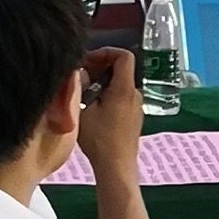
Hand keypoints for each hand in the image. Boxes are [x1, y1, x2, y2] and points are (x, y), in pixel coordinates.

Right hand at [77, 45, 147, 178]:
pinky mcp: (134, 117)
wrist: (116, 167)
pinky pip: (121, 97)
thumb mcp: (83, 110)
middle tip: (81, 76)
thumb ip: (82, 87)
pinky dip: (108, 94)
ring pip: (119, 84)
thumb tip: (81, 73)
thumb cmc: (100, 140)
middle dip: (100, 67)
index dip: (106, 52)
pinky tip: (92, 107)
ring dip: (102, 82)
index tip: (88, 61)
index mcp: (125, 89)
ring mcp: (136, 106)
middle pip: (121, 69)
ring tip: (83, 93)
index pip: (124, 56)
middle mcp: (135, 95)